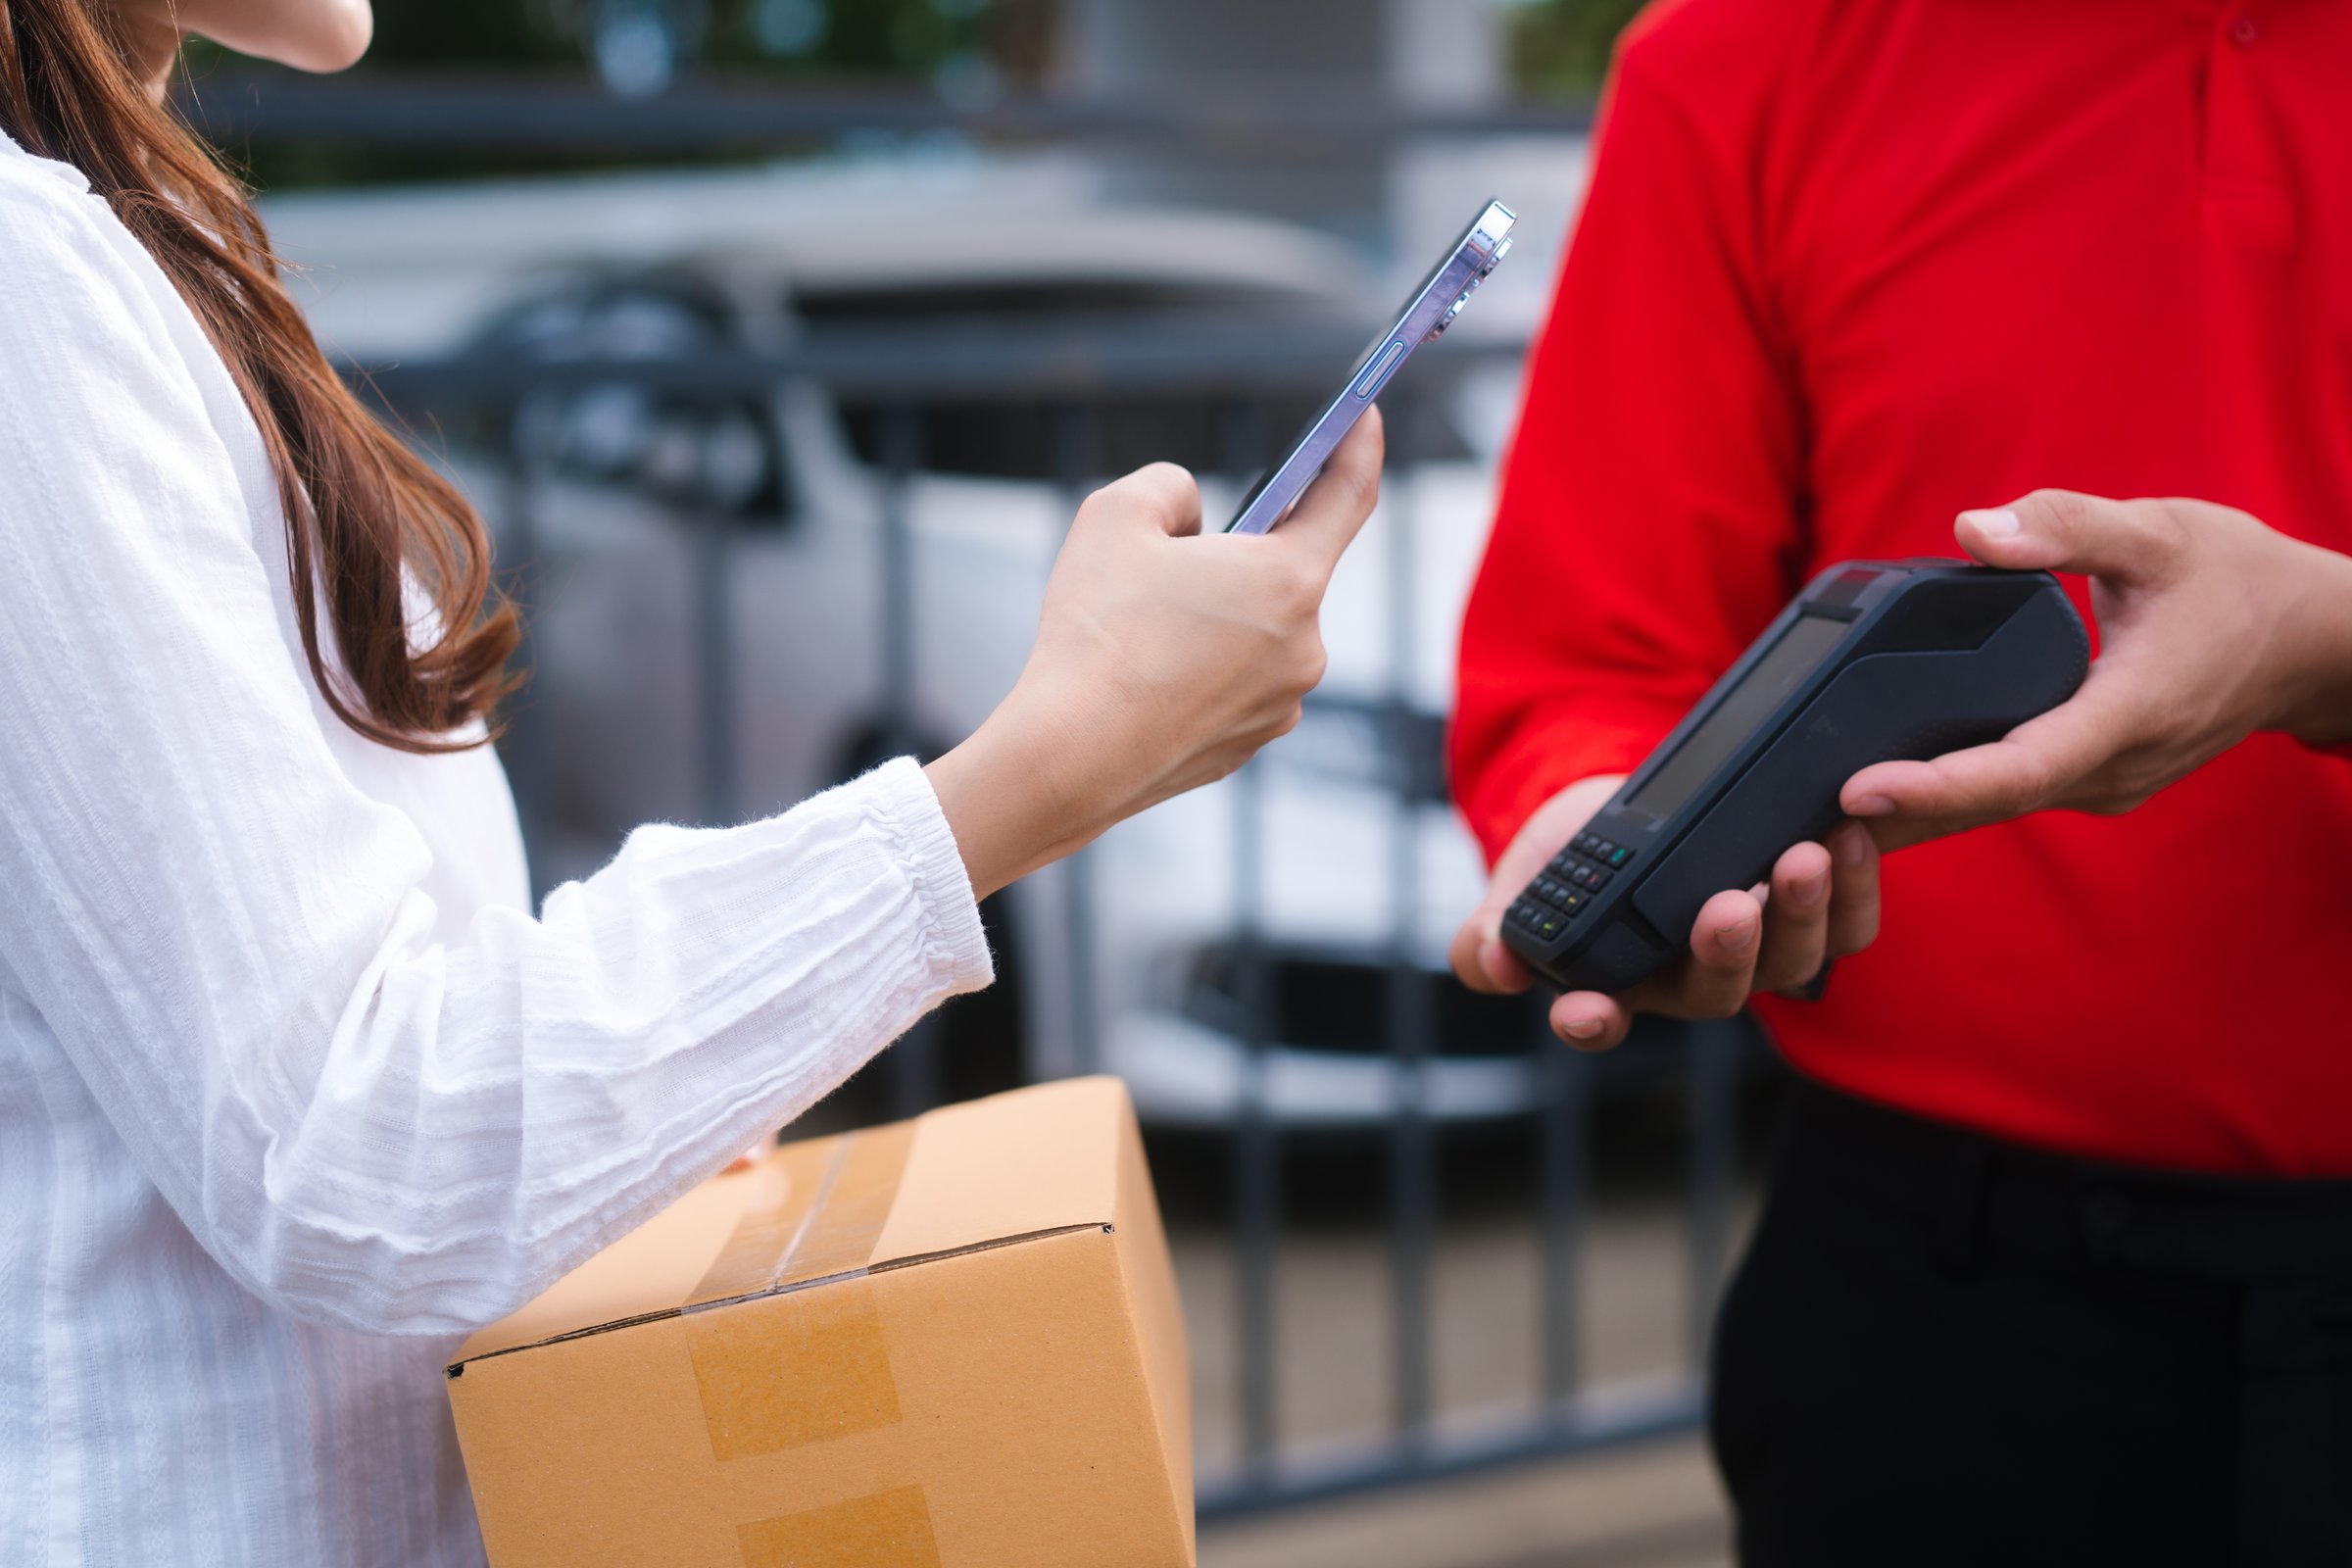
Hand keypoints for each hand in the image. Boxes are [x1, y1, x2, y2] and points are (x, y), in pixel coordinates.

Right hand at [927, 411, 1382, 897]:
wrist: (1069, 758)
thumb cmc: (1096, 632)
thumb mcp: (1116, 515)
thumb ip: (1170, 487)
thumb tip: (1194, 518)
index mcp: (1289, 580)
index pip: (1347, 494)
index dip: (1356, 444)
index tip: (1363, 411)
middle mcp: (1306, 646)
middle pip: (1287, 572)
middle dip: (1241, 553)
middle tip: (1180, 552)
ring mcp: (1282, 705)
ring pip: (1258, 634)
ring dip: (1220, 615)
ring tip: (1148, 625)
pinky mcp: (1249, 746)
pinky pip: (1236, 685)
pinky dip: (1203, 668)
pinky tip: (1149, 672)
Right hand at [1449, 774, 1883, 1049]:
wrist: (1629, 796)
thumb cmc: (1570, 847)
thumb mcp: (1521, 878)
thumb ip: (1494, 928)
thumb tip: (1495, 966)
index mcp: (1612, 984)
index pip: (1596, 1021)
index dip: (1591, 1021)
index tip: (1585, 1008)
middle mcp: (1687, 981)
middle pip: (1715, 992)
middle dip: (1727, 950)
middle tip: (1729, 904)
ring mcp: (1753, 953)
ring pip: (1788, 961)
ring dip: (1800, 913)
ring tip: (1803, 856)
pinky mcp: (1806, 915)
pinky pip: (1843, 926)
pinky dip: (1851, 889)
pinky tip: (1845, 839)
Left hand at [1842, 491, 2351, 847]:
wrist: (2313, 643)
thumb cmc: (2241, 581)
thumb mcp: (2161, 531)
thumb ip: (2068, 526)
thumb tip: (1973, 528)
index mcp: (2129, 713)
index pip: (2018, 766)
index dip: (1935, 784)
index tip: (1859, 788)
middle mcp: (2112, 769)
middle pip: (1986, 802)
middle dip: (1893, 815)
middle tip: (1792, 819)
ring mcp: (2104, 785)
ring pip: (1992, 809)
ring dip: (1910, 817)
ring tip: (1806, 819)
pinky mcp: (2091, 781)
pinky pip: (2006, 796)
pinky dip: (1944, 799)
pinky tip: (1873, 796)